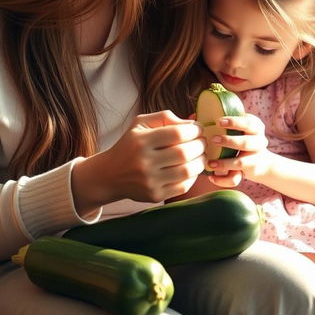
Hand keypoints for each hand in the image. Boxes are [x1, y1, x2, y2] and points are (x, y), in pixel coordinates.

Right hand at [74, 110, 205, 210]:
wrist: (111, 174)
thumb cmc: (130, 144)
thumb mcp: (141, 123)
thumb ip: (165, 117)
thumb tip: (192, 124)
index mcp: (141, 140)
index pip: (177, 133)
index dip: (194, 131)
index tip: (199, 130)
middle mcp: (144, 162)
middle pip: (184, 153)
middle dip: (200, 146)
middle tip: (203, 142)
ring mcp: (149, 181)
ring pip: (187, 171)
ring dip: (200, 161)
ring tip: (201, 155)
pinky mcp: (154, 196)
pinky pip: (183, 186)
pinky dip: (193, 177)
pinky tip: (192, 169)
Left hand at [205, 113, 271, 187]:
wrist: (262, 163)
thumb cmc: (242, 139)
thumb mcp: (238, 128)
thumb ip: (222, 122)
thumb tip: (194, 116)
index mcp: (255, 127)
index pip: (248, 123)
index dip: (234, 122)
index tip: (219, 122)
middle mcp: (259, 141)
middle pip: (246, 142)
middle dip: (229, 141)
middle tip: (213, 139)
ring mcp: (255, 158)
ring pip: (241, 162)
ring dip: (224, 163)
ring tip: (210, 163)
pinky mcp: (248, 172)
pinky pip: (236, 178)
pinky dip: (222, 179)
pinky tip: (211, 176)